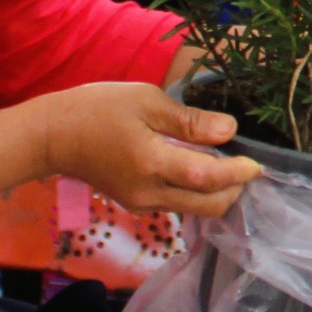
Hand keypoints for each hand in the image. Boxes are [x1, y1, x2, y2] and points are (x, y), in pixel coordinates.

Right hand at [40, 85, 263, 220]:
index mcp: (152, 164)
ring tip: (226, 165)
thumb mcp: (146, 101)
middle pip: (208, 206)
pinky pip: (178, 205)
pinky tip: (199, 169)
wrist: (54, 136)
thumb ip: (189, 121)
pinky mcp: (136, 204)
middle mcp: (150, 193)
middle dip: (234, 190)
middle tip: (245, 166)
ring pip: (195, 209)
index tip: (257, 163)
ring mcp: (142, 204)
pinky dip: (197, 193)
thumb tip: (229, 131)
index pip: (208, 178)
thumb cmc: (98, 109)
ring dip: (217, 193)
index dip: (238, 173)